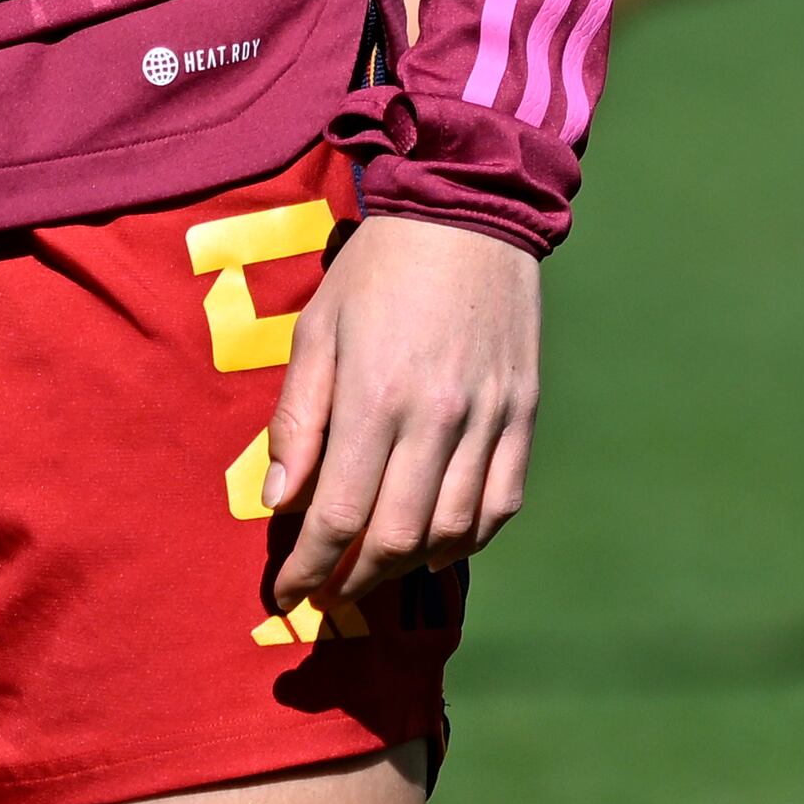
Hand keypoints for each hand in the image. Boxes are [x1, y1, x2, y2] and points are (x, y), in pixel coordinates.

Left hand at [258, 212, 540, 608]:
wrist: (469, 210)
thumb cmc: (378, 269)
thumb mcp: (317, 331)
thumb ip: (297, 420)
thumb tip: (281, 501)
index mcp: (375, 397)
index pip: (338, 517)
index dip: (307, 569)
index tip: (285, 593)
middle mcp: (437, 418)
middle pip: (394, 539)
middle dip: (352, 580)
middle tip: (325, 591)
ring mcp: (488, 418)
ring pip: (451, 532)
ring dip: (406, 567)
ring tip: (374, 569)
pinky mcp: (522, 412)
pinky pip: (501, 503)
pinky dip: (469, 540)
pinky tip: (438, 545)